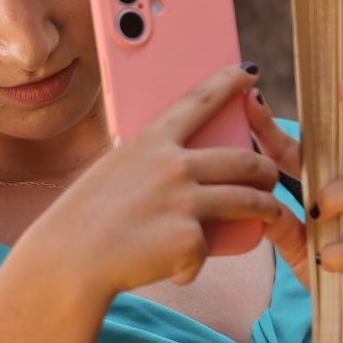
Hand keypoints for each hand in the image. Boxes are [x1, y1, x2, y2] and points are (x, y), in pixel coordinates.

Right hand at [41, 64, 282, 298]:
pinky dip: (194, 262)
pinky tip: (177, 270)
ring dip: (268, 207)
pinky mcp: (190, 238)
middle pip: (242, 160)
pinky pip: (208, 247)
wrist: (70, 259)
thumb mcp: (114, 170)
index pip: (200, 101)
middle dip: (266, 168)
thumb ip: (148, 163)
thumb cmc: (84, 216)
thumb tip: (177, 166)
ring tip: (272, 214)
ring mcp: (185, 201)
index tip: (249, 72)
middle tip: (271, 175)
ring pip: (248, 200)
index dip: (228, 82)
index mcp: (151, 141)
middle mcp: (174, 165)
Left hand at [246, 81, 342, 342]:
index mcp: (341, 183)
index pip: (313, 143)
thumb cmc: (342, 266)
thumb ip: (277, 220)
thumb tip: (239, 195)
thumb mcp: (300, 243)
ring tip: (317, 210)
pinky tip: (328, 259)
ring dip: (341, 194)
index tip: (251, 98)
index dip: (278, 122)